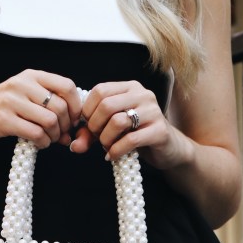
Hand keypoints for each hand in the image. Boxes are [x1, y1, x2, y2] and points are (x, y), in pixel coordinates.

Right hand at [0, 69, 81, 148]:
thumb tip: (75, 127)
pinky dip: (42, 143)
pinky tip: (37, 143)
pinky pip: (35, 134)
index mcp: (30, 76)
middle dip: (65, 126)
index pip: (67, 86)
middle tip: (60, 135)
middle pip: (60, 107)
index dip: (76, 106)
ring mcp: (11, 101)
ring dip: (54, 136)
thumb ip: (47, 105)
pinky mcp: (2, 120)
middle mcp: (21, 84)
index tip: (72, 120)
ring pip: (50, 121)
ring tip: (48, 140)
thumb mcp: (22, 95)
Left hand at [71, 81, 191, 167]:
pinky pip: (130, 140)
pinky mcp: (160, 131)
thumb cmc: (136, 134)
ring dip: (105, 139)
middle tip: (97, 138)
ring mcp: (153, 111)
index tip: (88, 125)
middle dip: (95, 126)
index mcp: (130, 87)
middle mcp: (143, 94)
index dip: (87, 110)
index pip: (99, 90)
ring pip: (117, 122)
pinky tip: (112, 156)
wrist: (168, 148)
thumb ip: (90, 133)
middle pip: (106, 105)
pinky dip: (116, 150)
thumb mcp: (111, 129)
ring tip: (106, 146)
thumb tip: (74, 146)